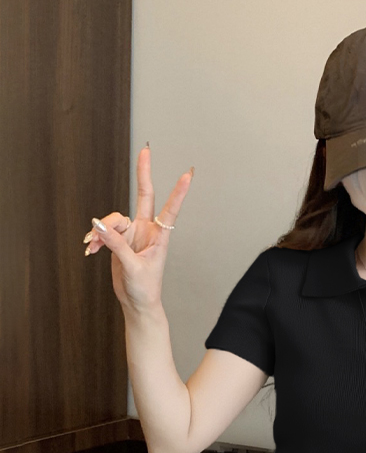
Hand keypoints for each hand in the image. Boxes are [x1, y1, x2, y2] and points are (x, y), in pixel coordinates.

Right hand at [82, 144, 192, 312]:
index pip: (170, 209)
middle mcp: (147, 231)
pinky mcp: (120, 241)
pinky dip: (97, 238)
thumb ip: (117, 245)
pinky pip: (104, 231)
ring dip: (101, 231)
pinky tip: (90, 249)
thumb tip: (99, 225)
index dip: (178, 191)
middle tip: (145, 149)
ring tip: (92, 246)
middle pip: (143, 196)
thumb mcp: (132, 267)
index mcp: (160, 237)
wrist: (137, 303)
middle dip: (143, 173)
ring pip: (113, 218)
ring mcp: (133, 234)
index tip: (188, 174)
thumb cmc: (144, 289)